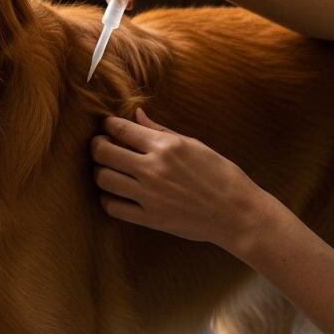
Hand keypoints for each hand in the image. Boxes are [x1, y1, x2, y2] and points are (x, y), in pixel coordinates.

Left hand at [91, 109, 263, 248]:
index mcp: (166, 146)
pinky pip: (113, 207)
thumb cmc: (221, 175)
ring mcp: (150, 195)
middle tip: (101, 146)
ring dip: (100, 171)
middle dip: (97, 146)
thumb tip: (136, 115)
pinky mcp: (150, 218)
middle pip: (104, 152)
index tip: (107, 126)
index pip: (121, 129)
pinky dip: (108, 199)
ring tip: (108, 170)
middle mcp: (154, 169)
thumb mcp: (194, 145)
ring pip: (103, 179)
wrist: (236, 213)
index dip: (108, 125)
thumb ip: (160, 131)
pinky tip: (116, 194)